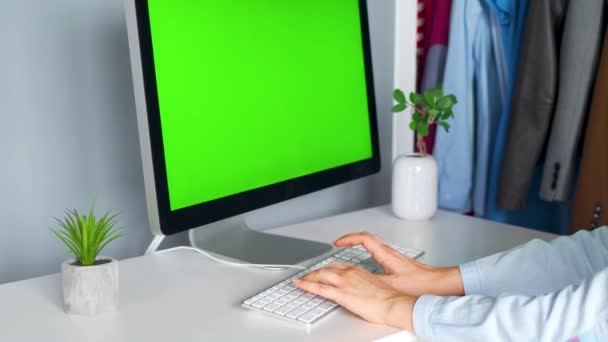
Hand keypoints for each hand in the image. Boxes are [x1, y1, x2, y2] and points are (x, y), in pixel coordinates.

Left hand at [294, 262, 416, 330]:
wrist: (393, 304)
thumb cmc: (389, 299)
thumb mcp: (375, 287)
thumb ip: (363, 285)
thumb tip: (359, 291)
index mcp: (358, 271)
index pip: (337, 266)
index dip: (327, 269)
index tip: (322, 271)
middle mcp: (349, 273)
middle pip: (327, 268)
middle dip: (316, 272)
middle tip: (308, 275)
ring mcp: (344, 282)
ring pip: (320, 275)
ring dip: (309, 277)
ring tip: (302, 280)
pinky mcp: (341, 293)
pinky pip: (318, 287)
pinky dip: (306, 285)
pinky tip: (300, 284)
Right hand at [335, 231, 463, 296]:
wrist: (439, 284)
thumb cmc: (421, 284)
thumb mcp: (392, 285)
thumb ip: (373, 281)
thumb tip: (358, 280)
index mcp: (386, 254)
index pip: (363, 239)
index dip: (348, 239)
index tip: (337, 243)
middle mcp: (390, 251)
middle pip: (366, 236)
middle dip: (350, 238)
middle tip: (340, 243)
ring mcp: (394, 255)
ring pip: (372, 242)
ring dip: (359, 242)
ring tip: (349, 247)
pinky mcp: (397, 261)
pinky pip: (377, 249)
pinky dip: (367, 249)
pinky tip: (366, 259)